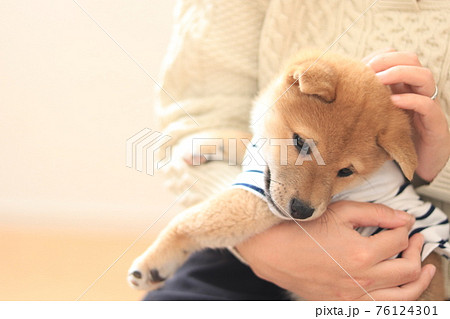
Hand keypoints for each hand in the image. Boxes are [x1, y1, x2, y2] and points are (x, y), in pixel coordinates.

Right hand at [236, 201, 435, 299]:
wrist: (271, 249)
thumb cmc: (300, 229)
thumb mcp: (339, 212)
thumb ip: (376, 213)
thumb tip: (402, 219)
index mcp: (362, 253)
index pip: (399, 239)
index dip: (405, 227)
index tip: (404, 222)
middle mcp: (361, 279)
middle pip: (408, 269)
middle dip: (418, 251)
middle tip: (417, 240)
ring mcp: (352, 295)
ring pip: (402, 296)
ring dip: (419, 281)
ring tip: (425, 269)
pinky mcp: (342, 303)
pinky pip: (380, 308)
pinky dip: (397, 300)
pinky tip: (398, 289)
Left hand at [364, 49, 449, 180]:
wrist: (415, 168)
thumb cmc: (392, 140)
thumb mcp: (374, 117)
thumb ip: (365, 102)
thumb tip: (337, 90)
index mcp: (403, 86)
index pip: (397, 58)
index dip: (381, 57)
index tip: (361, 65)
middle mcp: (417, 91)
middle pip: (411, 59)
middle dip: (389, 60)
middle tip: (368, 70)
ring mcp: (428, 105)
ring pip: (424, 76)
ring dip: (399, 73)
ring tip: (378, 81)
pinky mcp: (435, 124)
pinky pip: (427, 105)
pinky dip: (411, 99)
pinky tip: (393, 101)